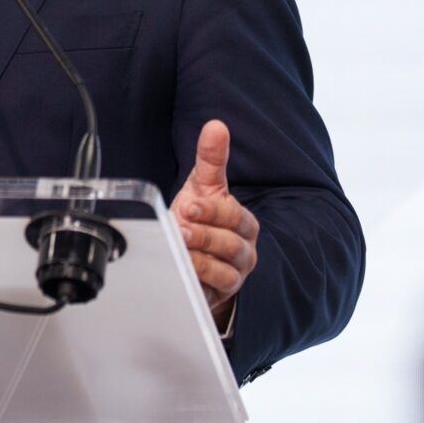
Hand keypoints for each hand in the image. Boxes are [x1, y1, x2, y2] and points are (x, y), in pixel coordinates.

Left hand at [170, 119, 259, 326]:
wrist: (195, 256)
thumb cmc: (201, 218)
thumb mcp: (203, 187)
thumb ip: (210, 159)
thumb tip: (215, 126)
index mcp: (243, 224)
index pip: (235, 217)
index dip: (214, 212)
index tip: (191, 204)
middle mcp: (243, 251)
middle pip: (231, 246)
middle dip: (205, 236)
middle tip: (182, 227)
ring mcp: (233, 276)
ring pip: (224, 273)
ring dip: (201, 261)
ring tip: (180, 250)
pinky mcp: (218, 296)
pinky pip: (212, 294)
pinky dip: (198, 284)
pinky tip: (182, 274)